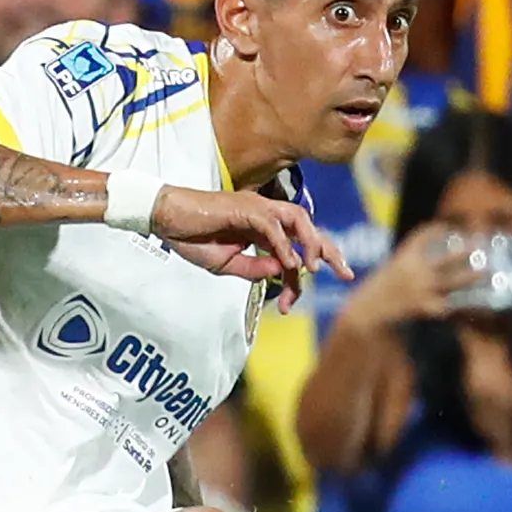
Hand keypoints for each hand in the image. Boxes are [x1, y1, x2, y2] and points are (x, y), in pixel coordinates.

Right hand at [153, 184, 351, 303]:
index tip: (292, 304)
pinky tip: (289, 264)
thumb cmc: (191, 237)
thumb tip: (281, 272)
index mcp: (263, 228)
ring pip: (298, 219)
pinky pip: (272, 225)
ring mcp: (257, 207)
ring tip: (314, 270)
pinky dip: (284, 244)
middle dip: (329, 250)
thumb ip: (254, 268)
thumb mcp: (226, 264)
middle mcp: (265, 215)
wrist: (165, 218)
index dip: (302, 275)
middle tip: (346, 273)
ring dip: (311, 243)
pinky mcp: (245, 207)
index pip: (295, 247)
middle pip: (308, 228)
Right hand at [347, 222, 487, 323]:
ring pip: (452, 282)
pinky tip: (475, 304)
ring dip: (470, 277)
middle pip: (445, 259)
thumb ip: (408, 266)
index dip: (435, 230)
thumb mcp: (389, 271)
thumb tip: (429, 264)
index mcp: (403, 258)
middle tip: (479, 244)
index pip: (421, 236)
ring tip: (487, 272)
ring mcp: (421, 290)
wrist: (367, 311)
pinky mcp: (425, 308)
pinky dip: (461, 305)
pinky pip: (448, 305)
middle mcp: (415, 272)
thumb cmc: (377, 292)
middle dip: (463, 252)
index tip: (447, 226)